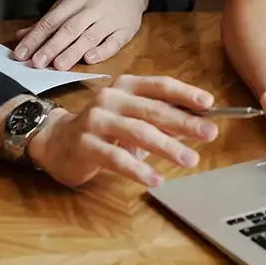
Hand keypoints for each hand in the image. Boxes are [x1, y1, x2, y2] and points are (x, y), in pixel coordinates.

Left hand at [14, 0, 147, 69]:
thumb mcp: (71, 2)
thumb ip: (48, 20)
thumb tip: (21, 36)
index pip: (52, 19)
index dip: (36, 37)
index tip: (22, 53)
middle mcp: (93, 7)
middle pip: (70, 28)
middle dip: (52, 46)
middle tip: (37, 63)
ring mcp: (111, 18)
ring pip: (90, 36)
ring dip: (73, 51)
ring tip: (58, 65)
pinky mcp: (126, 30)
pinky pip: (114, 42)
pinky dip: (101, 51)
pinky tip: (89, 59)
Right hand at [27, 75, 218, 187]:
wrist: (56, 141)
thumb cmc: (103, 129)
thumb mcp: (132, 119)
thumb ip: (161, 120)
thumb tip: (198, 125)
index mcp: (126, 86)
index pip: (160, 86)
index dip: (185, 93)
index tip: (209, 103)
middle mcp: (111, 98)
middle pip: (153, 109)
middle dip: (184, 122)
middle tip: (209, 133)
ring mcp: (96, 120)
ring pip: (138, 132)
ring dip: (167, 147)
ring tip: (190, 160)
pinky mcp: (85, 144)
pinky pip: (116, 158)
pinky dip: (138, 169)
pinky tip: (156, 179)